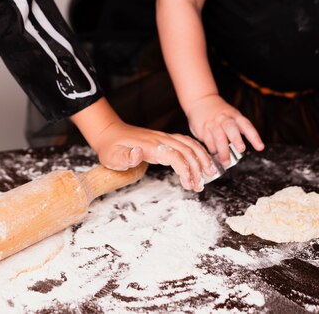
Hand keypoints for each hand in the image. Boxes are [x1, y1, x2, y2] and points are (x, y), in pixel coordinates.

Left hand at [90, 119, 216, 191]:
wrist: (109, 133)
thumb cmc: (111, 148)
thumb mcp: (113, 156)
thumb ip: (126, 156)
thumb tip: (138, 153)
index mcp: (150, 145)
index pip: (175, 155)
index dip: (185, 169)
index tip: (189, 184)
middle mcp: (160, 139)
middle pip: (187, 150)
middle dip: (197, 168)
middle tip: (200, 186)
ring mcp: (163, 138)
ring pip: (189, 145)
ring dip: (201, 158)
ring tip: (209, 174)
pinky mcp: (164, 139)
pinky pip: (185, 142)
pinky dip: (197, 150)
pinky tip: (202, 160)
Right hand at [186, 94, 264, 164]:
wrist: (201, 101)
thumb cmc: (220, 113)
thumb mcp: (231, 116)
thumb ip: (237, 130)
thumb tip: (240, 150)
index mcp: (235, 116)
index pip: (246, 126)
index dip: (254, 137)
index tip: (260, 147)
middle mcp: (224, 119)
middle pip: (231, 128)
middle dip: (236, 139)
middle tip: (241, 149)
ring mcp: (213, 124)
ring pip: (219, 137)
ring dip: (223, 151)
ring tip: (226, 162)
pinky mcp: (202, 129)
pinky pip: (208, 141)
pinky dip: (212, 150)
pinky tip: (215, 155)